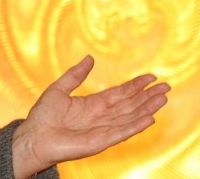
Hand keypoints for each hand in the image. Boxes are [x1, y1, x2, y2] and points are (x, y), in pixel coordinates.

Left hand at [11, 55, 169, 178]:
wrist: (33, 137)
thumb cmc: (42, 116)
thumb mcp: (59, 89)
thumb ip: (75, 74)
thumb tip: (89, 58)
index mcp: (92, 104)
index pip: (120, 93)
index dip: (135, 86)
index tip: (151, 77)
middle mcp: (101, 117)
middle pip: (130, 104)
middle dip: (148, 96)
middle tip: (166, 87)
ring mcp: (103, 130)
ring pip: (130, 117)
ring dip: (147, 108)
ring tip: (163, 99)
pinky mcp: (100, 141)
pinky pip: (122, 132)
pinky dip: (136, 125)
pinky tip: (149, 118)